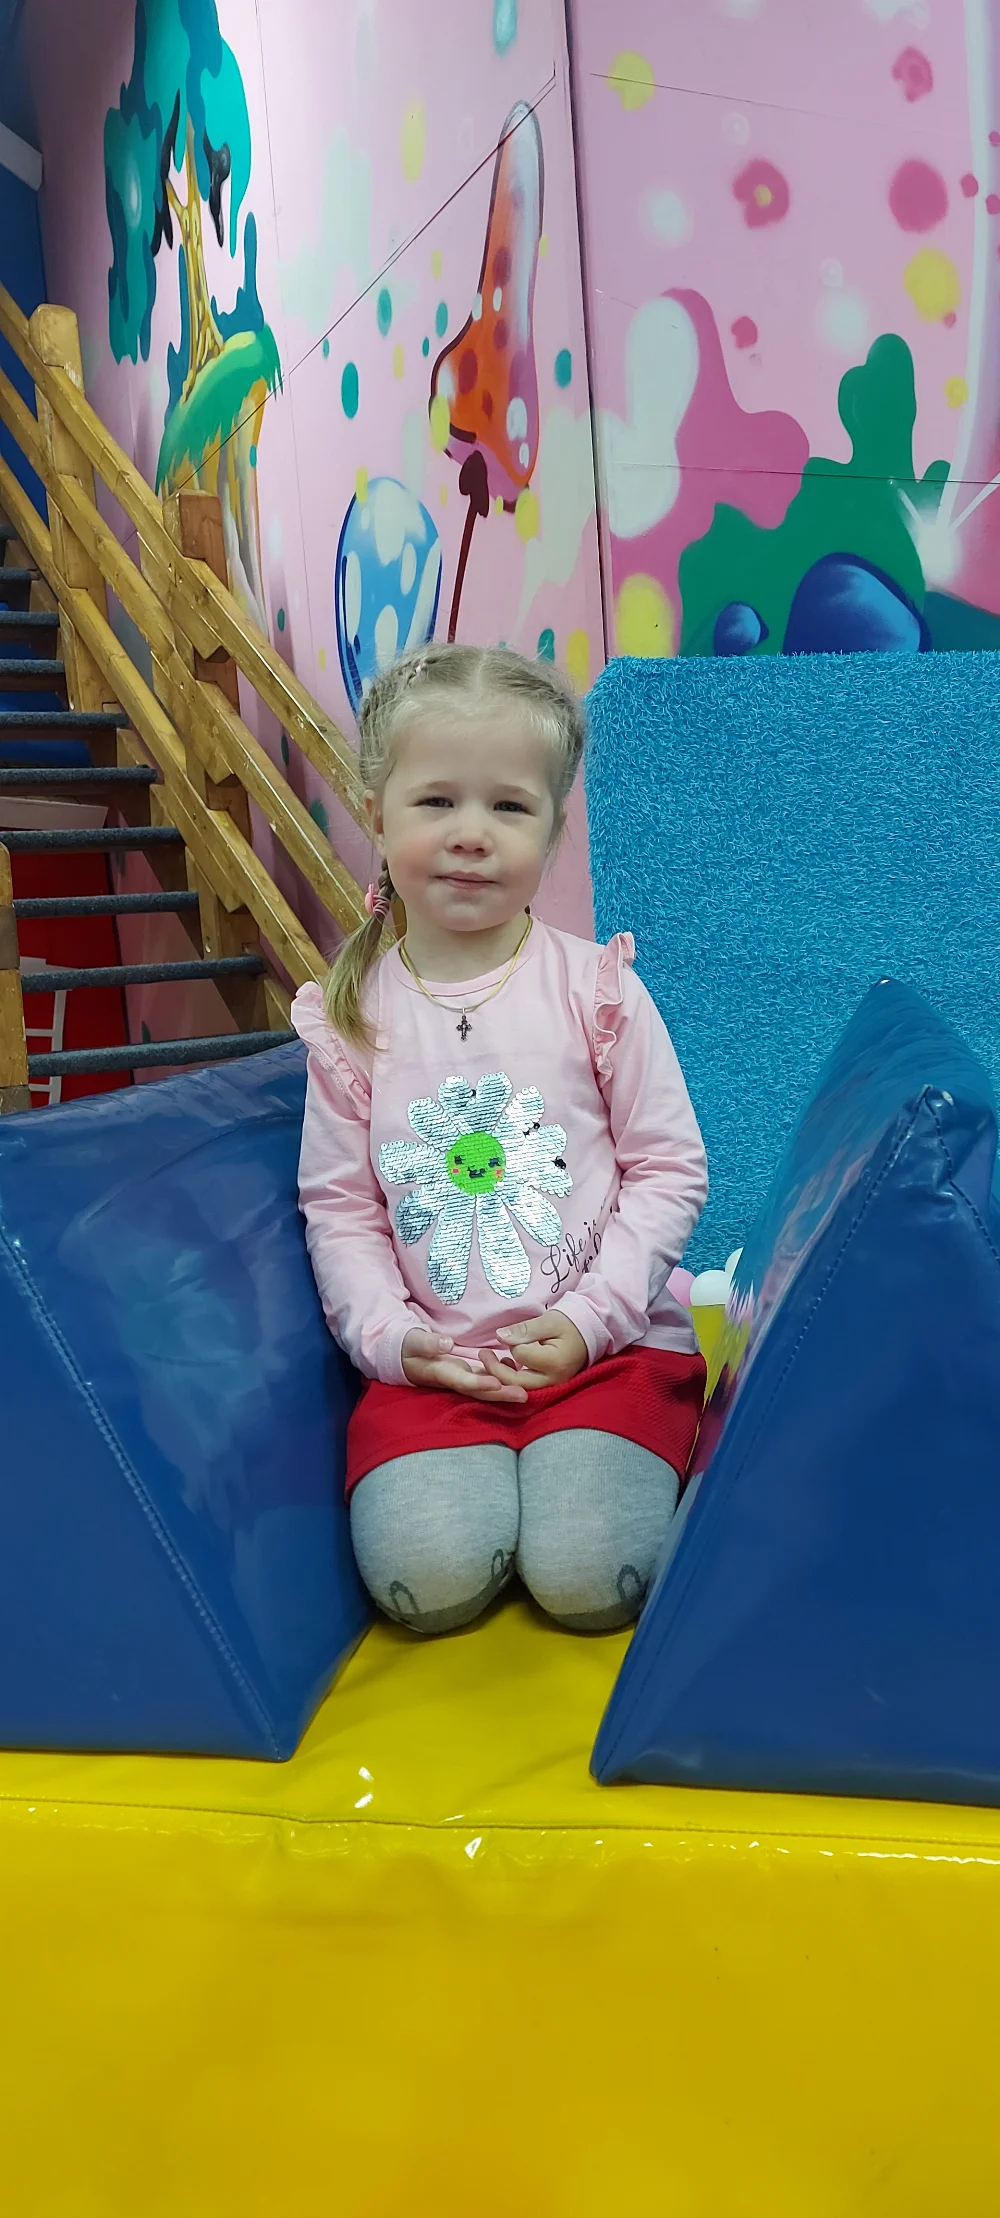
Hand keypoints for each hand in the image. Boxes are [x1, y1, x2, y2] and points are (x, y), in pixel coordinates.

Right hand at [401, 1328, 527, 1402]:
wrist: (402, 1356)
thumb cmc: (407, 1347)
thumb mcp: (413, 1342)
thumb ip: (428, 1343)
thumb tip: (447, 1344)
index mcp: (439, 1373)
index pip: (461, 1381)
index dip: (479, 1384)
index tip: (497, 1384)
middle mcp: (453, 1380)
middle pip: (478, 1391)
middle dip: (500, 1394)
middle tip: (524, 1395)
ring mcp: (460, 1378)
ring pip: (484, 1387)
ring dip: (504, 1389)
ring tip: (526, 1389)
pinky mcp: (464, 1373)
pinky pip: (484, 1378)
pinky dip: (500, 1376)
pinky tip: (515, 1367)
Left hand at [483, 1310, 588, 1391]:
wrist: (589, 1333)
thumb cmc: (569, 1324)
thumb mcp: (548, 1321)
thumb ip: (524, 1330)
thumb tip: (499, 1336)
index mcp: (554, 1362)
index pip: (521, 1356)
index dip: (513, 1344)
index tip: (514, 1334)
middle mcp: (553, 1380)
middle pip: (515, 1381)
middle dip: (495, 1369)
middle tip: (483, 1353)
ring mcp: (552, 1386)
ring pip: (518, 1388)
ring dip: (501, 1376)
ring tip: (490, 1359)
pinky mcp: (548, 1387)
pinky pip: (525, 1388)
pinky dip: (512, 1379)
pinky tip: (508, 1365)